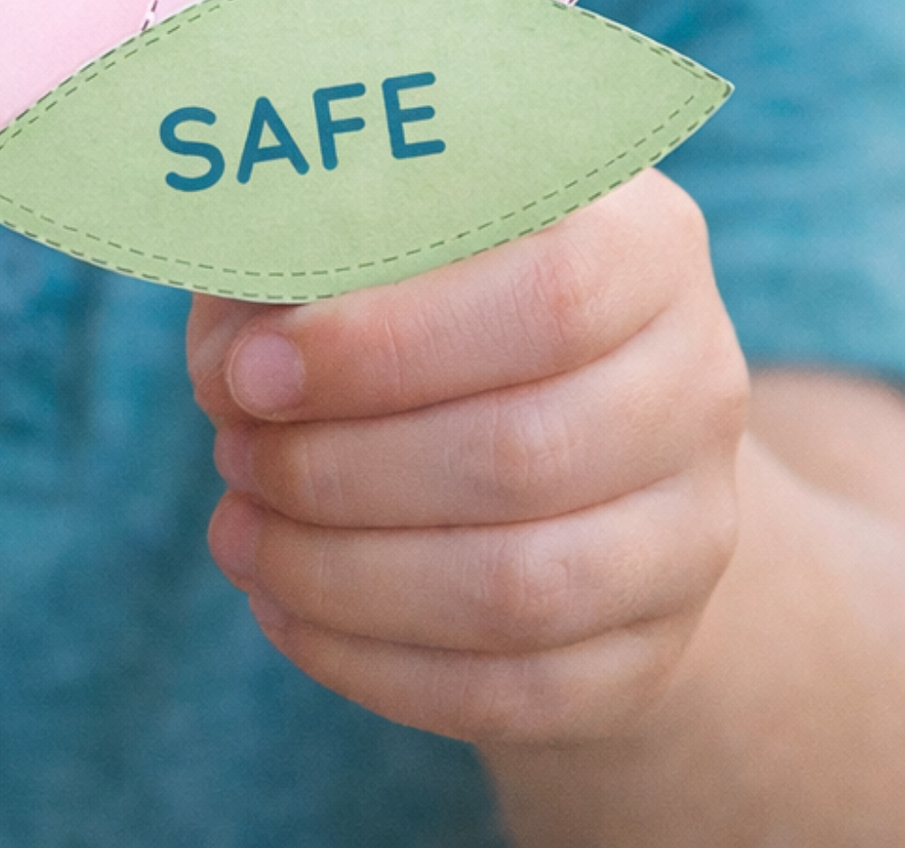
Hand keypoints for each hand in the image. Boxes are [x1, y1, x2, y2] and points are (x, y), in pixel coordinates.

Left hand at [188, 170, 749, 745]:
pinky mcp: (656, 646)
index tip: (252, 374)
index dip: (383, 347)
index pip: (547, 294)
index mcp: (636, 238)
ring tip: (237, 531)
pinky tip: (281, 607)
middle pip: (524, 455)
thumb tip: (235, 367)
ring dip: (342, 574)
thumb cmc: (411, 297)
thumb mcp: (351, 243)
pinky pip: (519, 690)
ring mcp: (694, 524)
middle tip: (231, 453)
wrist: (549, 420)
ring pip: (522, 588)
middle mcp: (695, 377)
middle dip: (338, 471)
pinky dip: (374, 661)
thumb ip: (291, 272)